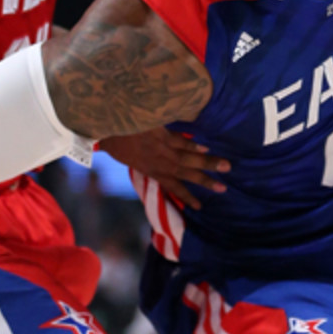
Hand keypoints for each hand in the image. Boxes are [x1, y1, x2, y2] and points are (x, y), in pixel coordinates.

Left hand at [100, 128, 229, 209]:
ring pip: (189, 159)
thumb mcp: (124, 154)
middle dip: (206, 182)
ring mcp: (163, 149)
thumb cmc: (113, 140)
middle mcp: (160, 163)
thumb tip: (138, 155)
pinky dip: (193, 146)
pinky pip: (182, 141)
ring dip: (208, 163)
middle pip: (187, 175)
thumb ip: (138, 157)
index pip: (173, 187)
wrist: (107, 127)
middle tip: (222, 189)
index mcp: (151, 170)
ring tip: (225, 167)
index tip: (199, 206)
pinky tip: (205, 148)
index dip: (187, 197)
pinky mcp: (162, 134)